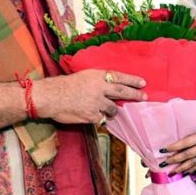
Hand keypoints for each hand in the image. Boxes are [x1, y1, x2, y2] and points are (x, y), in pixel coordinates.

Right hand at [32, 69, 146, 124]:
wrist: (51, 96)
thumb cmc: (63, 85)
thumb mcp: (82, 76)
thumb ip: (96, 81)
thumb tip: (108, 87)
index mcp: (97, 76)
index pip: (119, 77)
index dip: (132, 80)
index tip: (142, 83)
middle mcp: (100, 88)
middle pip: (122, 92)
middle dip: (135, 95)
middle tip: (144, 96)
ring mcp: (97, 103)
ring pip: (112, 108)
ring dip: (112, 110)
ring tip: (108, 110)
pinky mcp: (92, 116)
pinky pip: (101, 119)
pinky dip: (98, 118)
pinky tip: (92, 116)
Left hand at [160, 117, 195, 173]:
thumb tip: (187, 133)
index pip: (185, 143)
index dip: (174, 147)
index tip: (164, 149)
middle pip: (187, 155)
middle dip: (174, 159)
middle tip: (164, 163)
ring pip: (194, 162)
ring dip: (182, 168)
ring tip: (172, 171)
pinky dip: (193, 169)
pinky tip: (186, 171)